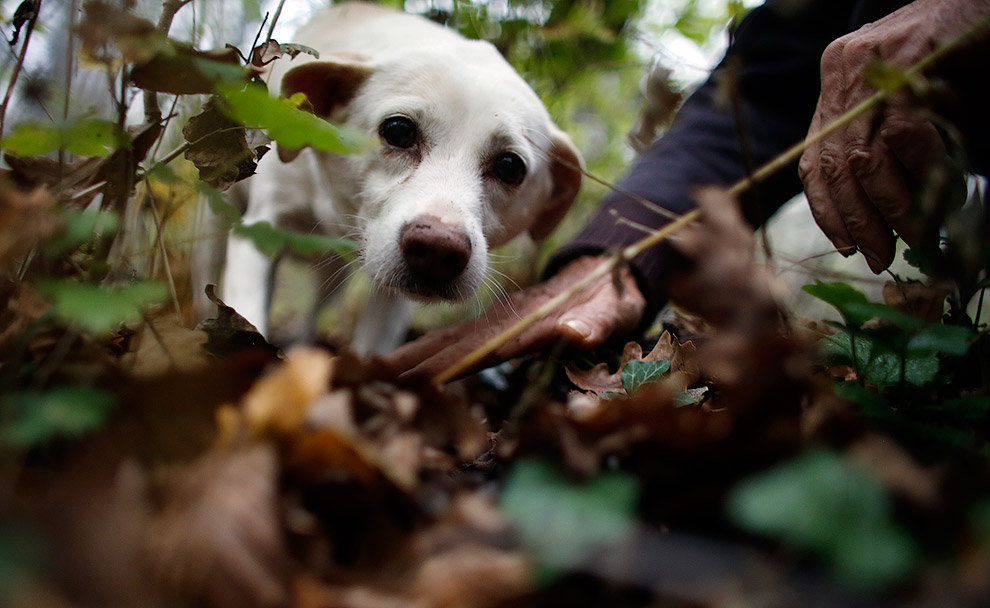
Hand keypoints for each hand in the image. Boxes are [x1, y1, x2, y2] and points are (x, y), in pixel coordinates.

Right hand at [382, 255, 645, 380]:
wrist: (608, 274)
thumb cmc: (613, 298)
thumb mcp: (611, 310)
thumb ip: (596, 322)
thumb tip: (575, 333)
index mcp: (521, 323)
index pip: (471, 348)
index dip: (438, 366)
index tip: (403, 380)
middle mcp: (500, 325)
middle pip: (445, 347)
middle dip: (406, 366)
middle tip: (364, 386)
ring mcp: (495, 329)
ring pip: (444, 348)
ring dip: (409, 365)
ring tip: (370, 381)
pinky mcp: (498, 334)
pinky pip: (455, 350)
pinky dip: (427, 362)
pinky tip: (404, 376)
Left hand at [798, 0, 986, 272]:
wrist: (979, 0)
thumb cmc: (949, 59)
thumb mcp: (900, 103)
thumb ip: (881, 148)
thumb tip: (883, 215)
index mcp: (833, 82)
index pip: (813, 160)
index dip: (826, 209)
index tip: (844, 243)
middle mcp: (843, 73)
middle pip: (834, 166)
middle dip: (856, 220)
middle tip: (878, 254)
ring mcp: (873, 68)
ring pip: (863, 159)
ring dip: (886, 209)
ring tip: (910, 238)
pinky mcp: (909, 66)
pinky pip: (899, 137)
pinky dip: (912, 174)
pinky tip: (928, 197)